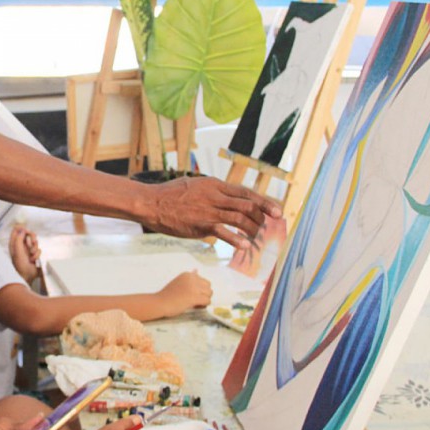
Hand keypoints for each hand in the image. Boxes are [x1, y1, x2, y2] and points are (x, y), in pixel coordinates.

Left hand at [8, 225, 40, 284]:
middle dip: (32, 238)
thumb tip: (22, 229)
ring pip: (34, 241)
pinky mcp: (33, 253)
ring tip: (31, 255)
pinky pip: (38, 249)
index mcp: (14, 243)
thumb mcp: (17, 251)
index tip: (27, 231)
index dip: (22, 228)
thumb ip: (19, 239)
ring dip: (34, 248)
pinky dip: (37, 254)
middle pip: (28, 233)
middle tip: (32, 243)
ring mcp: (27, 249)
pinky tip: (33, 260)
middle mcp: (20, 245)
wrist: (27, 276)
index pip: (16, 229)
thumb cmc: (20, 265)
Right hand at [141, 176, 279, 248]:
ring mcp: (209, 210)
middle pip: (248, 205)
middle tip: (269, 225)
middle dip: (263, 216)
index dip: (264, 202)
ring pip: (241, 219)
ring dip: (252, 229)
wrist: (152, 203)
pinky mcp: (201, 225)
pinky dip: (237, 239)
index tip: (277, 210)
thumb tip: (224, 198)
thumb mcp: (195, 185)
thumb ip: (212, 191)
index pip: (246, 192)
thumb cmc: (170, 195)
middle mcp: (215, 196)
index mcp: (215, 185)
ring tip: (255, 237)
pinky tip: (243, 245)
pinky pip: (225, 232)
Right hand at [157, 270, 211, 312]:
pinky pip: (207, 301)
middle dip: (204, 294)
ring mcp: (194, 288)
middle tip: (194, 300)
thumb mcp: (179, 282)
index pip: (203, 281)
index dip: (199, 289)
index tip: (190, 294)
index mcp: (188, 275)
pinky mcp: (195, 297)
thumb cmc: (167, 295)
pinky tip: (195, 306)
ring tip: (194, 303)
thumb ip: (189, 278)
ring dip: (204, 299)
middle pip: (208, 286)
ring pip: (209, 294)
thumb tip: (196, 270)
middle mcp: (192, 279)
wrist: (160, 302)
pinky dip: (203, 305)